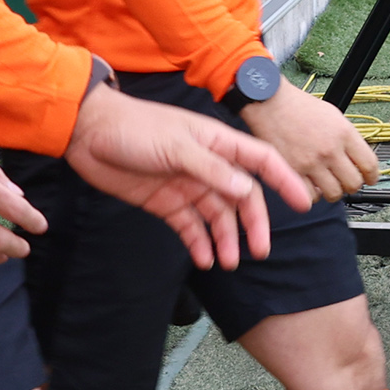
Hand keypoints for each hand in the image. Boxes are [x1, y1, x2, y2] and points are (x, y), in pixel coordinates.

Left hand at [64, 82, 311, 266]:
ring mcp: (187, 184)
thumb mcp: (175, 146)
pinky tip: (206, 258)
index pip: (261, 162)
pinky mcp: (166, 202)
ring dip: (226, 239)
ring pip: (217, 216)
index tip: (302, 203)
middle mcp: (207, 165)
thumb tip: (244, 189)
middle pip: (241, 197)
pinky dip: (200, 243)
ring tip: (228, 262)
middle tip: (259, 251)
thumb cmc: (133, 128)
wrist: (88, 134)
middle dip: (253, 225)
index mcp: (216, 143)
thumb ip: (210, 169)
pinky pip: (190, 226)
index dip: (283, 181)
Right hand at [239, 79, 380, 202]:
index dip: (373, 176)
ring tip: (327, 184)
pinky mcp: (292, 171)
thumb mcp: (333, 115)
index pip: (369, 164)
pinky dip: (312, 195)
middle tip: (346, 182)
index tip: (370, 179)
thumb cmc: (297, 106)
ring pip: (334, 194)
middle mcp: (330, 150)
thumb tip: (358, 157)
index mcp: (343, 133)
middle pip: (354, 183)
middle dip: (352, 185)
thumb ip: (347, 137)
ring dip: (333, 192)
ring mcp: (311, 162)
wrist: (269, 103)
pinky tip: (311, 186)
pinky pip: (310, 197)